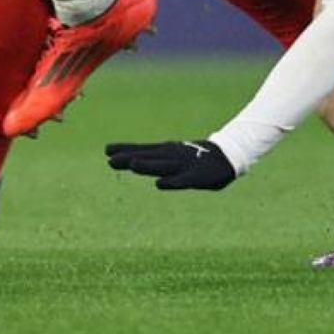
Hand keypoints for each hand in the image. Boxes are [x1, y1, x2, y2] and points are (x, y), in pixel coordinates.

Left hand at [105, 139, 236, 189]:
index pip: (142, 149)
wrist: (227, 156)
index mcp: (166, 151)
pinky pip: (182, 181)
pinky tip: (160, 184)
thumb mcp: (173, 155)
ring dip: (147, 166)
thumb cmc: (196, 157)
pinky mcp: (195, 177)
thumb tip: (134, 162)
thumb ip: (156, 160)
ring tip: (133, 166)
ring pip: (162, 166)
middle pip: (147, 157)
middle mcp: (171, 156)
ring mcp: (183, 165)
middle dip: (129, 158)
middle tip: (110, 160)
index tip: (106, 150)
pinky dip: (171, 182)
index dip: (125, 149)